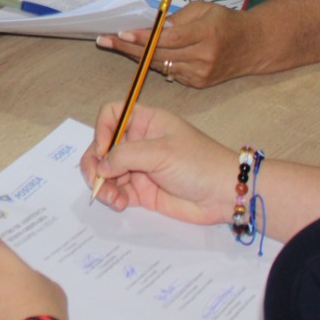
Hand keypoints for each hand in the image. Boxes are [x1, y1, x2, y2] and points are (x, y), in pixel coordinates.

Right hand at [81, 101, 233, 223]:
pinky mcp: (142, 191)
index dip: (102, 130)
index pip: (112, 115)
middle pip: (103, 146)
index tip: (104, 149)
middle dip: (95, 163)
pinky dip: (112, 197)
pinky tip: (120, 203)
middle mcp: (139, 142)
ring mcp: (139, 167)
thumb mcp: (161, 152)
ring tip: (111, 197)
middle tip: (95, 180)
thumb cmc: (198, 163)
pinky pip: (117, 192)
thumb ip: (125, 155)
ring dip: (102, 184)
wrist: (224, 195)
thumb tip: (100, 166)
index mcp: (146, 122)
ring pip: (106, 171)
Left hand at [94, 0, 252, 87]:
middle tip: (104, 40)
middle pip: (159, 54)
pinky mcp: (198, 83)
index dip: (144, 37)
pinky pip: (169, 72)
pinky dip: (152, 63)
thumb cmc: (226, 21)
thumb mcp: (204, 9)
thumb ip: (177, 18)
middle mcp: (203, 57)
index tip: (122, 32)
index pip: (169, 38)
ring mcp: (200, 74)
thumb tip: (150, 26)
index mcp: (206, 34)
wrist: (253, 47)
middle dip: (129, 47)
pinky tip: (136, 54)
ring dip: (135, 56)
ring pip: (160, 65)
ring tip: (113, 44)